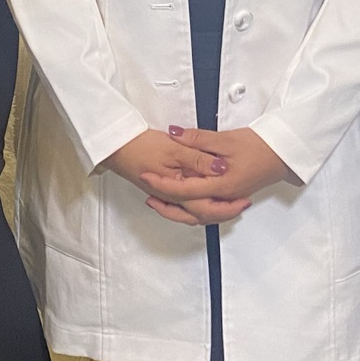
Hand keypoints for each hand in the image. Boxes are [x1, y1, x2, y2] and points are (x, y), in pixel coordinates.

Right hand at [106, 128, 247, 225]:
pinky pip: (184, 205)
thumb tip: (219, 167)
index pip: (207, 206)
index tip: (244, 199)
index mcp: (177, 190)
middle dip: (224, 213)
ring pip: (192, 212)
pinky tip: (204, 197)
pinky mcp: (163, 190)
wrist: (115, 146)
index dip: (228, 205)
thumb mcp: (173, 148)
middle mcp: (172, 197)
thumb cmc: (140, 146)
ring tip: (229, 204)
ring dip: (211, 211)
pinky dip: (197, 205)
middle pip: (202, 215)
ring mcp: (166, 196)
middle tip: (242, 205)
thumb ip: (197, 158)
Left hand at [139, 125, 294, 224]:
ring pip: (199, 214)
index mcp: (222, 185)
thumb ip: (198, 139)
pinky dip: (192, 207)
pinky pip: (208, 209)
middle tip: (147, 193)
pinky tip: (185, 199)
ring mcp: (229, 200)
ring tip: (160, 199)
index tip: (146, 175)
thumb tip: (174, 133)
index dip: (162, 184)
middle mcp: (224, 198)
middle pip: (189, 211)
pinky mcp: (232, 197)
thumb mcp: (227, 139)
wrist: (284, 154)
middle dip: (166, 205)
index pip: (184, 191)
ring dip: (178, 210)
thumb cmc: (261, 146)